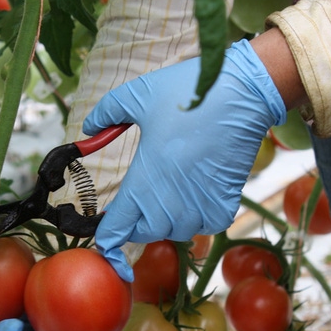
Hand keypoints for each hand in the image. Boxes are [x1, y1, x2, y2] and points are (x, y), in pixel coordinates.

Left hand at [83, 40, 286, 280]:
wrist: (243, 93)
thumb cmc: (187, 93)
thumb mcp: (136, 95)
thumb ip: (105, 114)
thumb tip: (87, 130)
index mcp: (142, 184)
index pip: (114, 232)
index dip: (105, 237)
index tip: (104, 231)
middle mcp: (170, 205)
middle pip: (143, 233)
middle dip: (135, 219)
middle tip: (140, 191)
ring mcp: (199, 209)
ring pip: (173, 231)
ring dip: (166, 217)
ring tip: (170, 185)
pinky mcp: (224, 206)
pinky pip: (202, 227)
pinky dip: (195, 216)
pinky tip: (194, 191)